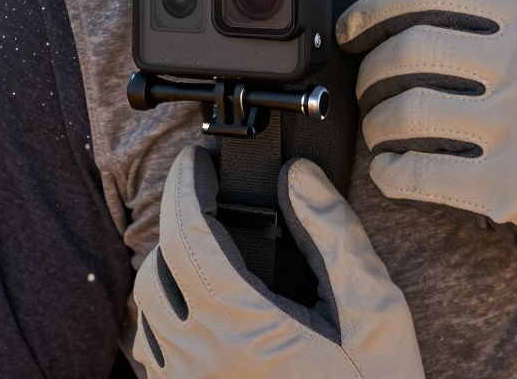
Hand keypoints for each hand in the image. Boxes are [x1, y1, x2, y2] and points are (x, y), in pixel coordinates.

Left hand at [132, 145, 423, 377]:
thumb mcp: (374, 318)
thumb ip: (334, 238)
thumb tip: (299, 177)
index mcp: (238, 326)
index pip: (187, 231)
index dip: (188, 184)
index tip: (198, 160)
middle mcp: (195, 357)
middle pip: (155, 264)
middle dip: (175, 220)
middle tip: (206, 196)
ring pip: (143, 308)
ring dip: (165, 267)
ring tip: (203, 246)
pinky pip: (148, 349)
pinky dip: (161, 313)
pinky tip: (198, 305)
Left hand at [336, 0, 516, 324]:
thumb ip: (507, 25)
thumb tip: (410, 21)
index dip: (377, 7)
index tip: (351, 28)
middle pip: (409, 52)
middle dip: (369, 72)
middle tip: (364, 89)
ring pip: (405, 112)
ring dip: (375, 125)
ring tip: (378, 132)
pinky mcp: (510, 187)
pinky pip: (417, 173)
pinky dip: (389, 174)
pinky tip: (391, 173)